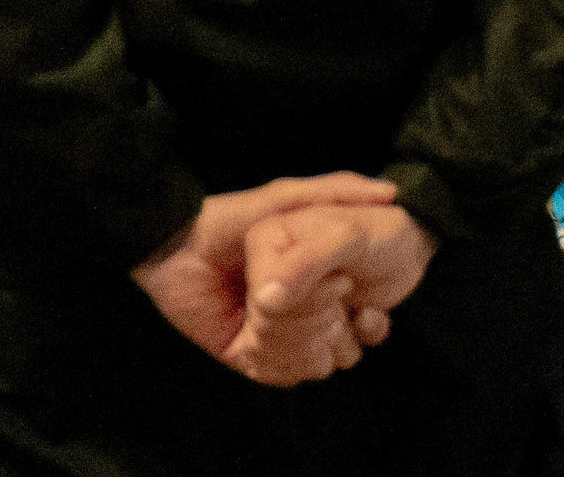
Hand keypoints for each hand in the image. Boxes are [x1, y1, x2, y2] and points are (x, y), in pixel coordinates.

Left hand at [131, 173, 398, 385]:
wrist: (174, 246)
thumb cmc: (229, 220)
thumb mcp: (288, 199)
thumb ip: (336, 191)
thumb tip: (390, 193)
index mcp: (316, 279)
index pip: (360, 312)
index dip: (371, 317)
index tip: (367, 308)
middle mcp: (299, 310)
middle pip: (341, 343)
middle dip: (345, 337)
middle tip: (337, 319)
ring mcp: (271, 335)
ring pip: (314, 362)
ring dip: (316, 351)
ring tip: (303, 330)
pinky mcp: (242, 353)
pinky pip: (276, 373)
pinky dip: (283, 364)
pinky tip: (274, 339)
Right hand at [230, 203, 437, 387]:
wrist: (412, 244)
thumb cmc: (381, 230)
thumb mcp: (347, 235)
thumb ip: (306, 262)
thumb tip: (267, 299)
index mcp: (264, 248)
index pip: (259, 307)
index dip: (298, 309)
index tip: (339, 287)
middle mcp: (266, 280)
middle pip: (265, 339)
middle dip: (313, 329)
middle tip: (343, 300)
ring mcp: (287, 308)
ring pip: (290, 358)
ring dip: (332, 343)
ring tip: (351, 312)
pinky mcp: (311, 329)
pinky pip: (313, 363)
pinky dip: (349, 346)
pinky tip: (366, 318)